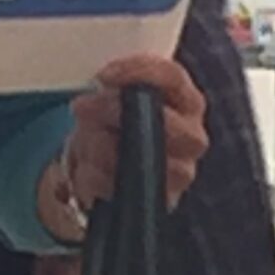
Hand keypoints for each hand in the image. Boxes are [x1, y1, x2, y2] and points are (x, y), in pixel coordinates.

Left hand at [40, 53, 208, 240]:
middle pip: (165, 122)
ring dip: (101, 145)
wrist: (109, 167)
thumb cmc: (117, 122)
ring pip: (142, 158)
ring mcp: (181, 172)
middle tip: (82, 106)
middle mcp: (192, 136)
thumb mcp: (117, 96)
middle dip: (115, 111)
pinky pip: (119, 186)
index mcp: (187, 101)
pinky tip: (88, 166)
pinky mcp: (160, 201)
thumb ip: (114, 86)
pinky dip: (95, 175)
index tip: (102, 76)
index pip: (173, 78)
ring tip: (84, 138)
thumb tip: (100, 93)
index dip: (138, 72)